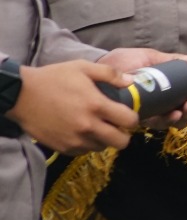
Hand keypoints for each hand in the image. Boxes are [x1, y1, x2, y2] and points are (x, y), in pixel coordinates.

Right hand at [9, 61, 140, 153]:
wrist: (21, 95)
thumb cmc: (53, 78)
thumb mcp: (82, 67)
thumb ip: (110, 74)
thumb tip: (131, 81)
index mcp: (96, 105)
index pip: (130, 121)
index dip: (133, 119)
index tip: (128, 115)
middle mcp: (88, 126)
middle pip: (121, 142)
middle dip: (123, 135)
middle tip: (116, 126)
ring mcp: (74, 139)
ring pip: (102, 148)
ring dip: (103, 139)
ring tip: (96, 127)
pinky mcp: (62, 148)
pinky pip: (83, 151)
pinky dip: (86, 144)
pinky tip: (81, 132)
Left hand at [100, 50, 186, 128]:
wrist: (100, 66)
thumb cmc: (125, 61)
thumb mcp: (152, 58)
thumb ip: (172, 61)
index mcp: (165, 94)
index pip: (185, 104)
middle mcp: (157, 107)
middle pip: (180, 118)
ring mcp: (144, 114)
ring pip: (167, 124)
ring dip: (180, 119)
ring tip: (182, 110)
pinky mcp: (132, 118)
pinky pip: (150, 125)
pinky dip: (163, 121)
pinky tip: (169, 114)